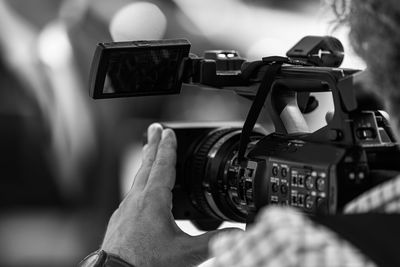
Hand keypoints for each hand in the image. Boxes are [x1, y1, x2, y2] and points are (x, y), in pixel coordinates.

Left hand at [102, 123, 232, 266]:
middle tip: (154, 129)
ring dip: (146, 163)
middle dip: (153, 145)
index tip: (168, 132)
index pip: (163, 166)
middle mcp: (136, 201)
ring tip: (148, 152)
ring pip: (138, 179)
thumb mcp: (185, 253)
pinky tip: (142, 191)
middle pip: (147, 166)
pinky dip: (140, 184)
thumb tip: (238, 234)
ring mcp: (125, 210)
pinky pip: (132, 194)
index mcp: (153, 201)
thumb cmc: (146, 264)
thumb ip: (213, 241)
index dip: (168, 147)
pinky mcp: (120, 221)